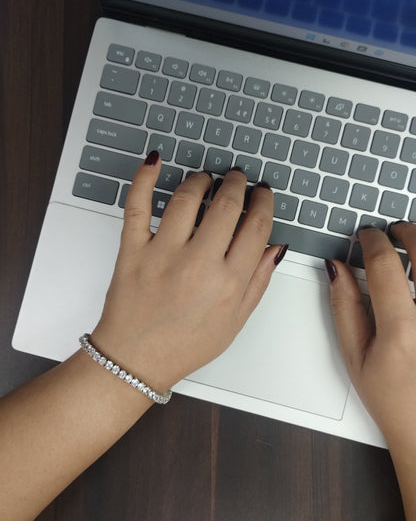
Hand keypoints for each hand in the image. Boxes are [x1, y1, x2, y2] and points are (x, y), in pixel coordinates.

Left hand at [91, 153, 284, 392]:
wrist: (136, 359)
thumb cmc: (185, 345)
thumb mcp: (233, 322)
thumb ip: (257, 282)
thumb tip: (277, 247)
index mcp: (229, 283)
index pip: (256, 227)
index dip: (263, 203)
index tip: (262, 194)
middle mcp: (198, 264)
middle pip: (226, 205)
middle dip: (237, 184)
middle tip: (237, 178)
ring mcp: (163, 254)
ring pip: (186, 198)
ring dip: (201, 180)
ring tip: (206, 179)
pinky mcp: (132, 250)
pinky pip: (137, 205)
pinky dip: (144, 178)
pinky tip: (155, 160)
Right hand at [327, 222, 415, 447]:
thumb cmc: (394, 400)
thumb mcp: (356, 357)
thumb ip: (344, 308)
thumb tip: (337, 269)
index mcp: (402, 330)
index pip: (385, 265)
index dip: (372, 241)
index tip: (367, 236)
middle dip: (409, 232)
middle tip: (396, 230)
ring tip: (414, 244)